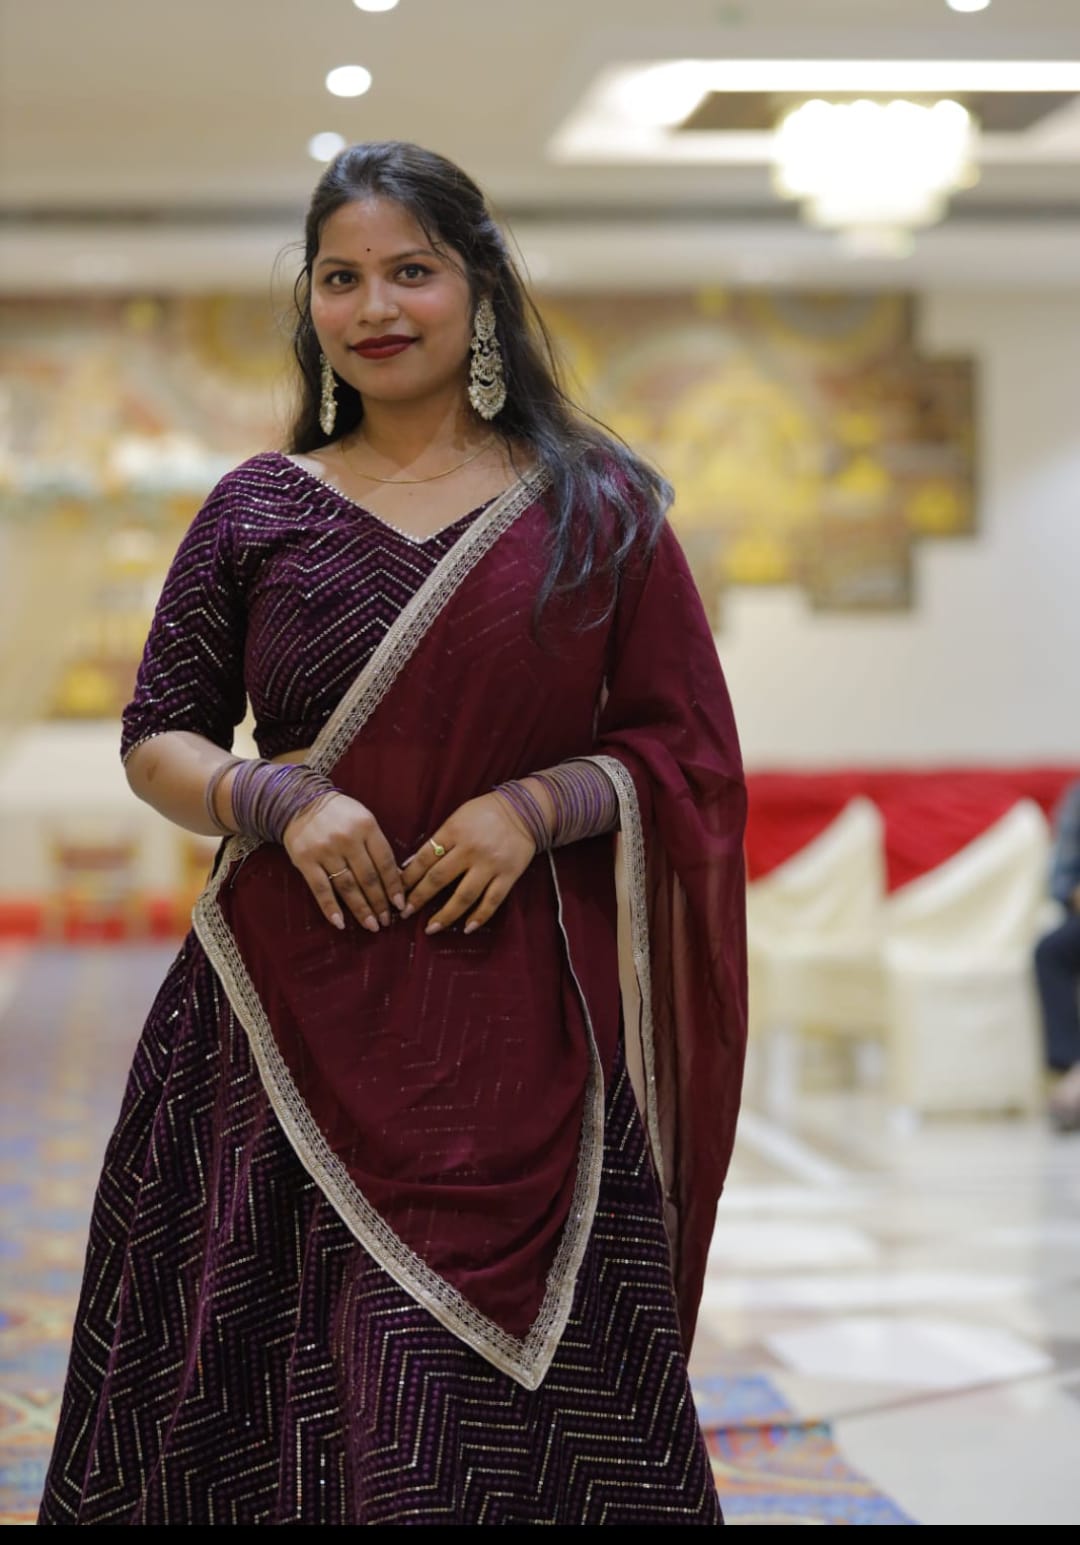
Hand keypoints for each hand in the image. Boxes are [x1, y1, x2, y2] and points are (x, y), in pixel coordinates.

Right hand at [282, 792, 403, 932]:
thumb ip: (377, 845)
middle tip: (386, 921)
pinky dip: (330, 908)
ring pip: (347, 886)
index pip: (385, 862)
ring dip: (361, 909)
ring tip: (371, 925)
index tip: (401, 904)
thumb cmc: (339, 813)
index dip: (394, 886)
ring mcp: (325, 850)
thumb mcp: (364, 819)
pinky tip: (340, 923)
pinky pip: (321, 889)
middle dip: (379, 903)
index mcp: (366, 826)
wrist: (300, 801)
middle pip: (368, 878)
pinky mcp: (305, 860)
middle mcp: (347, 839)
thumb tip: (395, 878)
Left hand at [400, 792, 536, 934]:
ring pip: (464, 895)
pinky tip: (467, 928)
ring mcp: (491, 864)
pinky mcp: (508, 875)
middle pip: (439, 879)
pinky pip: (492, 901)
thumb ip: (438, 841)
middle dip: (419, 898)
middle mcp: (470, 849)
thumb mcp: (456, 818)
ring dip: (446, 915)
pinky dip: (479, 916)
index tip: (397, 892)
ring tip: (431, 928)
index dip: (408, 878)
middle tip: (406, 913)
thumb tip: (412, 866)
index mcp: (454, 831)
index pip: (424, 858)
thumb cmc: (485, 813)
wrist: (524, 810)